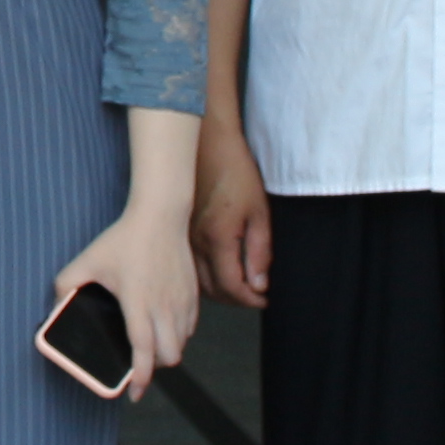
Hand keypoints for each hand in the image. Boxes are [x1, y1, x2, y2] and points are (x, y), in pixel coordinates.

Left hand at [57, 207, 198, 394]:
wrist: (160, 216)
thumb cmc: (123, 239)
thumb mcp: (87, 260)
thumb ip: (65, 285)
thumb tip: (55, 308)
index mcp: (138, 301)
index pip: (144, 350)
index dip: (141, 378)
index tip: (134, 394)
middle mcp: (164, 306)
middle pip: (170, 357)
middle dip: (155, 368)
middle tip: (138, 364)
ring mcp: (182, 301)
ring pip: (181, 344)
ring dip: (166, 352)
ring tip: (148, 346)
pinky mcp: (193, 296)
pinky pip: (189, 329)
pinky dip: (177, 336)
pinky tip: (162, 328)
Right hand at [188, 134, 270, 309]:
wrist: (208, 145)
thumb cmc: (236, 173)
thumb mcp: (259, 212)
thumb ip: (260, 252)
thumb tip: (259, 284)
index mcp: (217, 238)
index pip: (231, 286)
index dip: (250, 299)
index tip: (265, 299)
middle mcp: (195, 243)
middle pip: (213, 290)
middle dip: (237, 299)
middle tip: (256, 295)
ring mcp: (183, 239)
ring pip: (199, 282)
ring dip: (221, 291)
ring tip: (242, 286)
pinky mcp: (179, 233)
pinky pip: (191, 267)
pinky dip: (207, 278)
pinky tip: (221, 271)